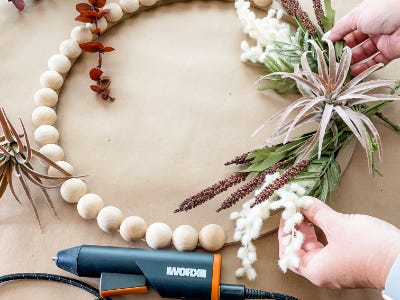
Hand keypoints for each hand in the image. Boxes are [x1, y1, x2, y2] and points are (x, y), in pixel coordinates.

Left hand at [278, 198, 399, 288]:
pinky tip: (321, 219)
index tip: (286, 216)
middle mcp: (324, 272)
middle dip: (296, 228)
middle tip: (295, 210)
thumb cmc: (372, 251)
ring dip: (308, 229)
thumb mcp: (338, 225)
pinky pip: (327, 247)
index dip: (285, 232)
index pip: (288, 253)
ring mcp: (336, 268)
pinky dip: (321, 232)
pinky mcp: (347, 261)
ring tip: (306, 211)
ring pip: (314, 247)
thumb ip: (317, 212)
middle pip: (300, 250)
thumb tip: (304, 203)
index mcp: (315, 270)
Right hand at [329, 0, 399, 74]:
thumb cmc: (385, 10)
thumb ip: (340, 28)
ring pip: (364, 53)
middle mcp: (373, 28)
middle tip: (333, 59)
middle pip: (355, 43)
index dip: (337, 39)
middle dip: (343, 51)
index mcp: (365, 16)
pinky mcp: (390, 52)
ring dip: (352, 61)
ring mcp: (382, 40)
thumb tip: (328, 37)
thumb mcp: (356, 16)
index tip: (328, 48)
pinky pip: (375, 62)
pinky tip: (354, 71)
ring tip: (342, 67)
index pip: (347, 30)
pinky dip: (365, 68)